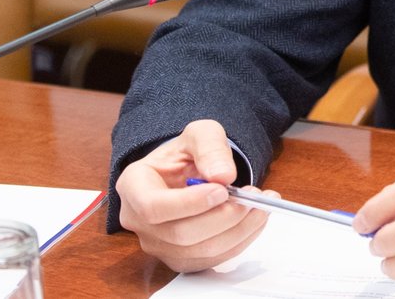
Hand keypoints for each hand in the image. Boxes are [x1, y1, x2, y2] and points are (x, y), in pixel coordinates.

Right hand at [114, 119, 271, 271]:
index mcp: (133, 186)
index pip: (153, 207)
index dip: (189, 204)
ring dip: (238, 231)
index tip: (222, 190)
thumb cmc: (187, 154)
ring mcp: (158, 245)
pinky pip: (211, 260)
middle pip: (180, 234)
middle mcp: (138, 221)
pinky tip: (254, 220)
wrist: (187, 173)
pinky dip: (240, 241)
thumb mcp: (199, 135)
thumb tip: (223, 176)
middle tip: (253, 197)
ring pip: (199, 252)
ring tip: (260, 205)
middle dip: (223, 217)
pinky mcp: (180, 259)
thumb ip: (210, 148)